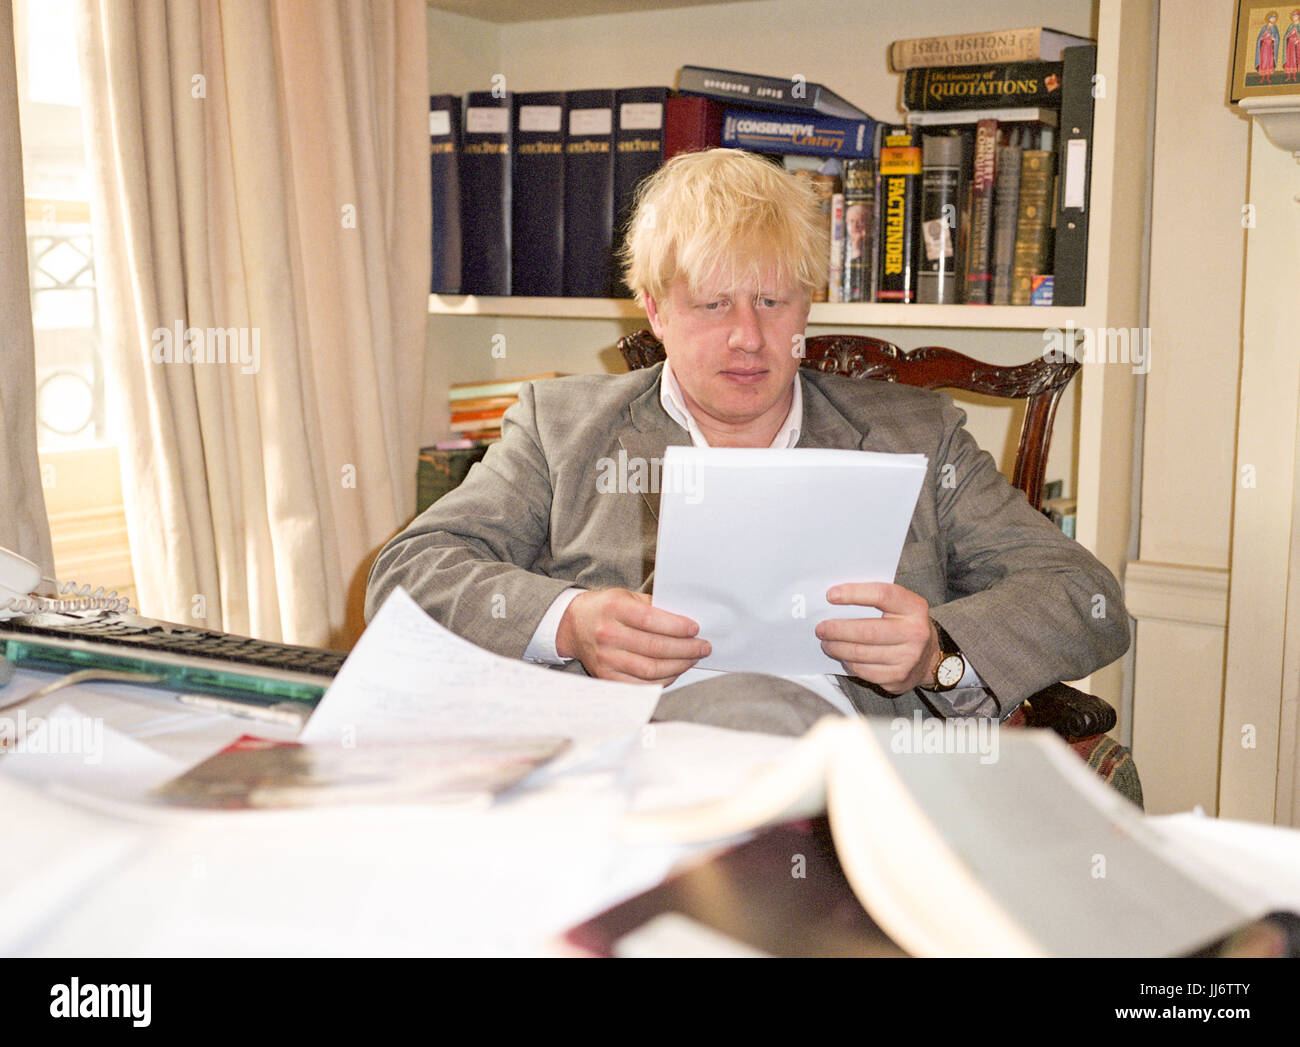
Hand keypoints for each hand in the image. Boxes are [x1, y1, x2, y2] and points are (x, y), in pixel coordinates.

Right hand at [556, 589, 710, 684]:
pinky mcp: (607, 677)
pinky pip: (642, 685)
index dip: (677, 627)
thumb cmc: (606, 609)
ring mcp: (606, 659)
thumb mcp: (627, 597)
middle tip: (703, 647)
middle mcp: (608, 635)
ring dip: (679, 666)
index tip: (695, 629)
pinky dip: (663, 680)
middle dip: (686, 649)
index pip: (651, 620)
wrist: (574, 626)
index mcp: (614, 609)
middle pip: (655, 648)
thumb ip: (653, 607)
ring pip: (651, 670)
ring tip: (693, 659)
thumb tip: (686, 621)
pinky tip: (675, 671)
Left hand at [815, 582, 940, 693]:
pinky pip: (863, 671)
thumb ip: (874, 599)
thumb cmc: (904, 625)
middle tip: (821, 628)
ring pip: (861, 653)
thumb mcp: (899, 606)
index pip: (882, 595)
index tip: (831, 595)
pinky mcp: (898, 677)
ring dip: (837, 648)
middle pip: (867, 630)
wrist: (929, 658)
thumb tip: (834, 597)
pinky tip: (842, 656)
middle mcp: (915, 633)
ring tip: (826, 642)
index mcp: (914, 607)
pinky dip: (848, 663)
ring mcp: (908, 658)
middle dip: (837, 629)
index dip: (854, 593)